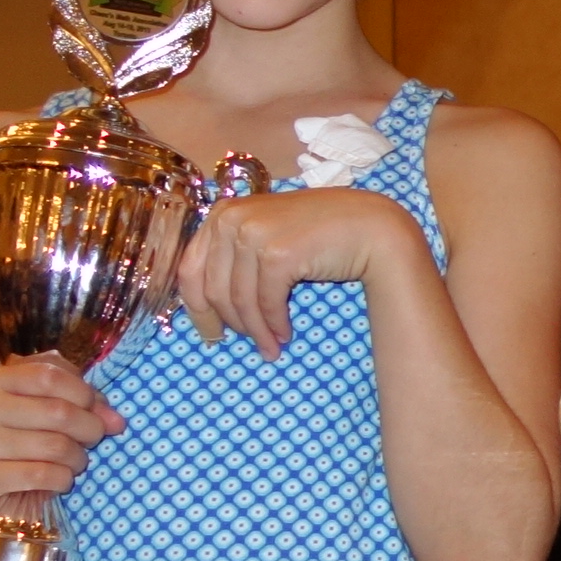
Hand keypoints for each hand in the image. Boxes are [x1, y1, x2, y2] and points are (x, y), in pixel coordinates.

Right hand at [0, 357, 120, 514]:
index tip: (96, 410)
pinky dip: (63, 479)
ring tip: (75, 462)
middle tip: (92, 440)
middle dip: (90, 429)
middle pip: (59, 412)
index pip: (50, 374)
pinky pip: (44, 475)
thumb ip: (70, 398)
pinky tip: (59, 480)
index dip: (84, 393)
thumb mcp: (27, 408)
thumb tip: (115, 418)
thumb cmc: (2, 441)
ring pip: (56, 446)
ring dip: (78, 458)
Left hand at [172, 188, 413, 356]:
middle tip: (247, 345)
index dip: (197, 308)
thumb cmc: (320, 233)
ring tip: (270, 347)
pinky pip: (266, 303)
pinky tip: (284, 335)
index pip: (190, 269)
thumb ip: (236, 254)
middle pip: (212, 288)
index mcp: (222, 213)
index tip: (211, 332)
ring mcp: (254, 234)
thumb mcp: (268, 235)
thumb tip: (209, 303)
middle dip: (228, 324)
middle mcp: (232, 219)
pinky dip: (274, 325)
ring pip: (239, 300)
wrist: (369, 226)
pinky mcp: (278, 253)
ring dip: (256, 330)